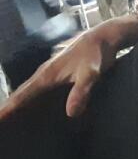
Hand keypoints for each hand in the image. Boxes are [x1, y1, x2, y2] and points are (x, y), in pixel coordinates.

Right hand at [0, 15, 137, 118]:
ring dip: (21, 101)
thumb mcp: (91, 74)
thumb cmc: (97, 53)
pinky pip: (42, 86)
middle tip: (0, 122)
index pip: (22, 95)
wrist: (105, 36)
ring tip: (12, 116)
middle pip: (22, 92)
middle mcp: (45, 72)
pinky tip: (39, 104)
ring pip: (31, 88)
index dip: (8, 108)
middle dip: (10, 107)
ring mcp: (52, 69)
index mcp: (47, 74)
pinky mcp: (60, 70)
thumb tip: (71, 113)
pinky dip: (35, 96)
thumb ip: (81, 92)